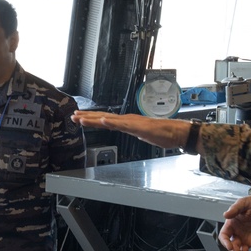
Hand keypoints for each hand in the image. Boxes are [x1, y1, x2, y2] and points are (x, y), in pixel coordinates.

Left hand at [71, 110, 191, 149]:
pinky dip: (111, 122)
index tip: (80, 118)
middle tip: (73, 116)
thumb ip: (136, 133)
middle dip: (87, 117)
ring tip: (81, 118)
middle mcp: (127, 120)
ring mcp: (132, 123)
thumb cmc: (164, 134)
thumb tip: (132, 133)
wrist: (177, 133)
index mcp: (128, 122)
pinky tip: (103, 121)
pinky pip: (122, 125)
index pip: (106, 120)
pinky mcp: (138, 127)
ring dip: (94, 119)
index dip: (92, 119)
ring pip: (109, 120)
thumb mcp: (144, 135)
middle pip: (103, 117)